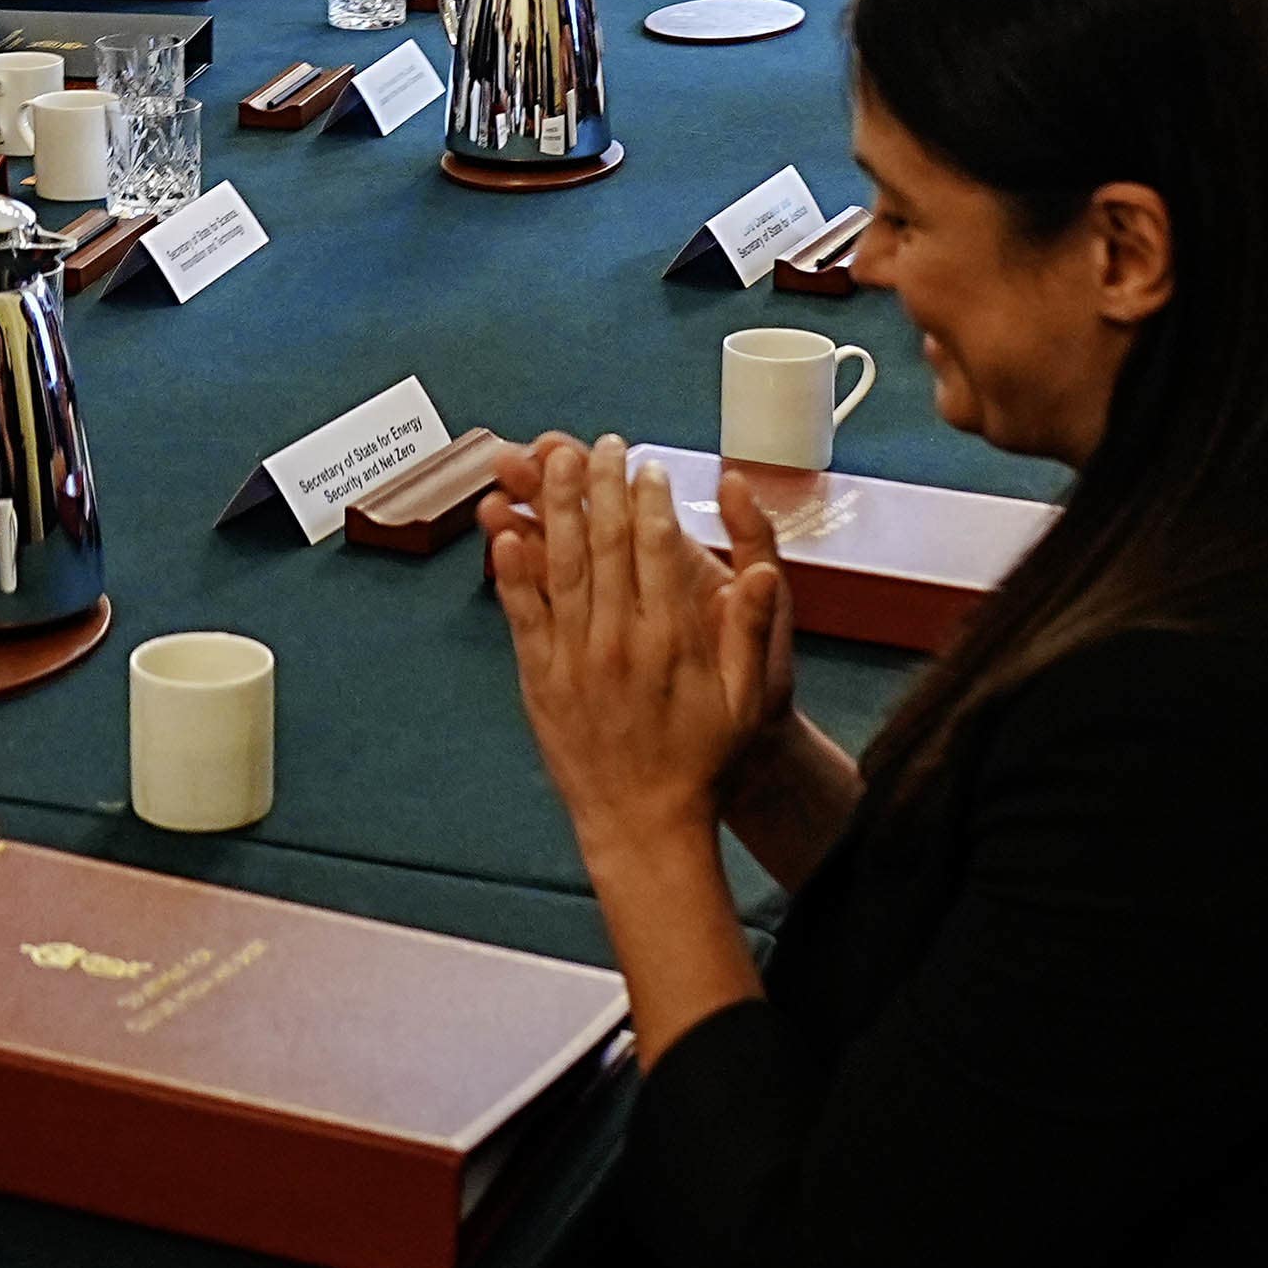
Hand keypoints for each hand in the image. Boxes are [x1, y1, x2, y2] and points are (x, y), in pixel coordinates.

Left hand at [479, 438, 791, 852]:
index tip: (648, 465)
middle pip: (606, 544)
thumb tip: (762, 573)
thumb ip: (754, 630)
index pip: (658, 549)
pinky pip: (523, 615)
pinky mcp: (541, 679)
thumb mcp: (748, 699)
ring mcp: (576, 659)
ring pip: (561, 566)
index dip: (651, 499)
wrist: (644, 823)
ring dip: (554, 508)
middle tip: (599, 443)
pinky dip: (513, 572)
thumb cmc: (703, 760)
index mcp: (672, 638)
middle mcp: (620, 641)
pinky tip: (506, 532)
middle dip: (601, 485)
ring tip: (550, 460)